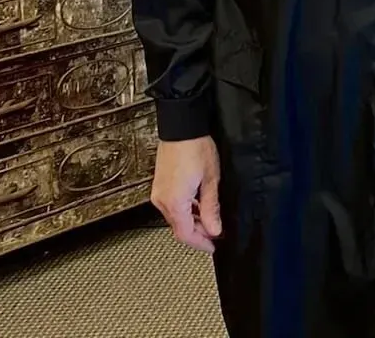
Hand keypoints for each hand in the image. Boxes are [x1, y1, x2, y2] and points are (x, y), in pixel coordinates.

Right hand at [152, 137, 223, 252]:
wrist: (181, 127)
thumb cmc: (196, 149)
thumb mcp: (210, 181)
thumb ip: (211, 208)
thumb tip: (214, 230)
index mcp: (174, 203)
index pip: (186, 234)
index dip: (200, 244)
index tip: (213, 247)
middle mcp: (162, 201)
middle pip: (179, 227)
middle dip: (197, 233)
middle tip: (215, 234)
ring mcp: (159, 192)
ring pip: (175, 217)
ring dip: (192, 222)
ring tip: (210, 220)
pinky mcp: (160, 185)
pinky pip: (172, 206)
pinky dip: (185, 211)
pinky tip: (198, 206)